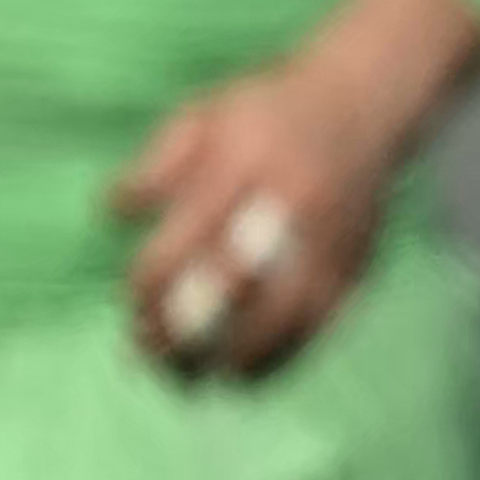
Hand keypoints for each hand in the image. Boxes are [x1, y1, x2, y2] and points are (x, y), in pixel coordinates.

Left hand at [108, 0, 474, 382]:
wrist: (366, 100)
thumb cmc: (269, 108)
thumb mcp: (202, 113)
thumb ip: (156, 164)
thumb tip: (113, 214)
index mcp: (243, 165)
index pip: (186, 242)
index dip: (151, 285)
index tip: (129, 306)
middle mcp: (289, 205)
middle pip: (230, 288)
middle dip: (183, 330)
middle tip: (146, 354)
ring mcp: (327, 238)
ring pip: (279, 316)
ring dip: (232, 357)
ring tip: (194, 379)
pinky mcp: (355, 260)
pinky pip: (318, 322)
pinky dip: (282, 356)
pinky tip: (247, 374)